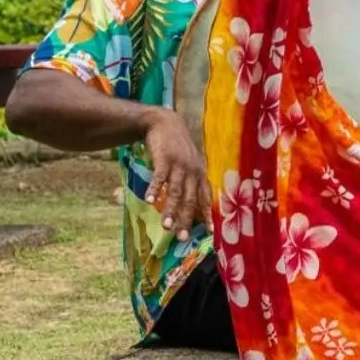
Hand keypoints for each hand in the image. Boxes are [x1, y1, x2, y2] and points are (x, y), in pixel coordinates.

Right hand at [141, 108, 210, 241]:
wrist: (165, 123)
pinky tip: (150, 201)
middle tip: (182, 237)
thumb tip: (189, 204)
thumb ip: (190, 182)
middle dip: (186, 219)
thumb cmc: (177, 148)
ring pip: (175, 192)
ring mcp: (179, 165)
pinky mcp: (164, 159)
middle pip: (190, 199)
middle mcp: (193, 171)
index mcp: (200, 174)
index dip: (207, 214)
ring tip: (166, 226)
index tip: (209, 232)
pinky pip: (159, 178)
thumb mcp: (190, 164)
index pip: (205, 198)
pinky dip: (155, 189)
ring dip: (170, 210)